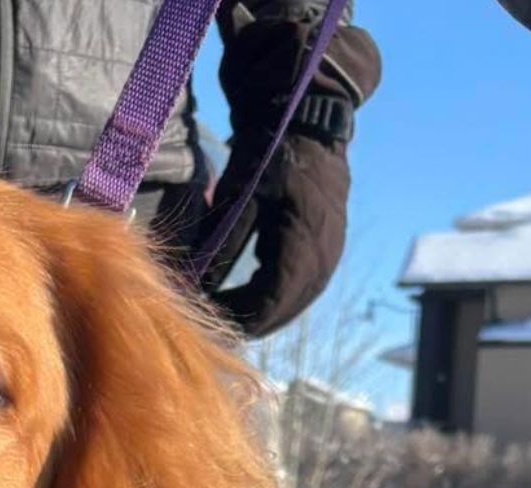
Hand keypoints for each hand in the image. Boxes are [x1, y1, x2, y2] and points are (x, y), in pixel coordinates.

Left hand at [206, 131, 349, 337]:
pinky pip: (302, 290)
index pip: (268, 305)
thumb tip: (199, 289)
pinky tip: (249, 295)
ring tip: (226, 311)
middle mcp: (323, 259)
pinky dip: (276, 299)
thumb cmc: (271, 153)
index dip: (235, 318)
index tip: (203, 318)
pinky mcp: (330, 251)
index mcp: (302, 245)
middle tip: (209, 321)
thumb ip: (222, 244)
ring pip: (294, 306)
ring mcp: (331, 257)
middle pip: (282, 313)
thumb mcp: (239, 195)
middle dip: (245, 322)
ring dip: (261, 314)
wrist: (311, 122)